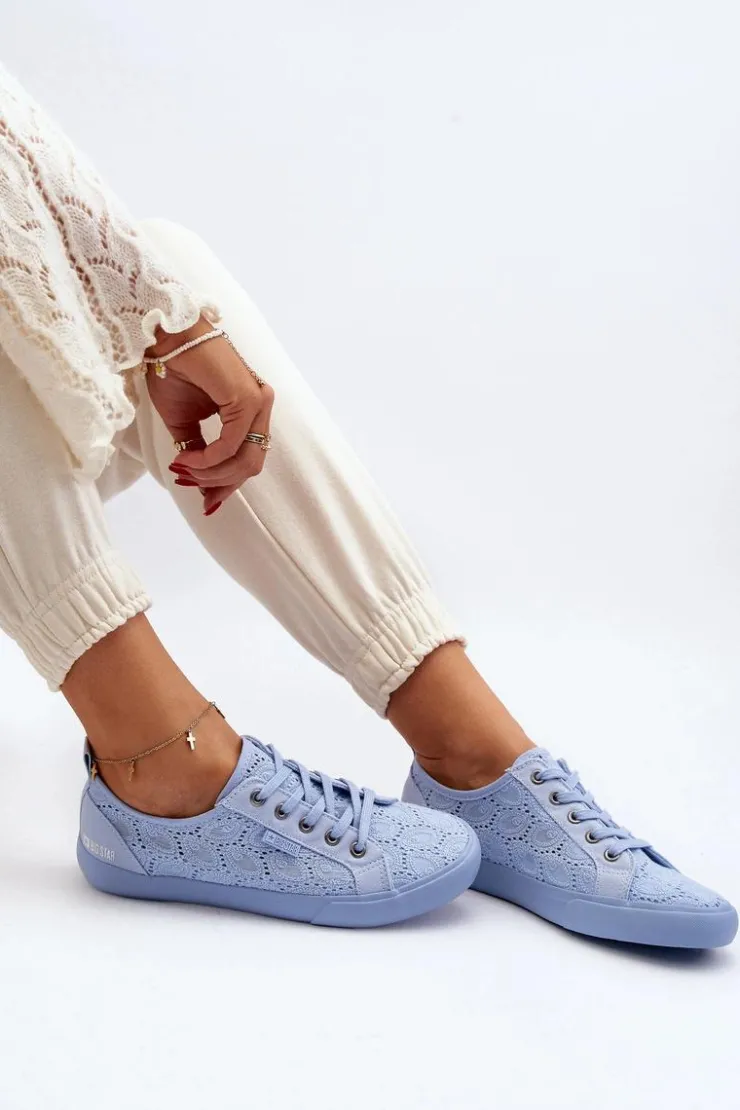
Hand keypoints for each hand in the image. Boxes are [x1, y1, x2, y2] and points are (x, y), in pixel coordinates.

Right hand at [146, 318, 273, 514]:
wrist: (166, 337)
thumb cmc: (173, 371)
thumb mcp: (184, 422)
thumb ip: (197, 450)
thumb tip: (197, 481)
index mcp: (249, 411)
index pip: (248, 458)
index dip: (227, 485)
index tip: (206, 501)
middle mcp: (260, 406)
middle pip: (250, 465)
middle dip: (220, 483)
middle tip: (190, 485)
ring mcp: (259, 402)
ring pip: (244, 460)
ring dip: (211, 473)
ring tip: (183, 469)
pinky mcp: (249, 399)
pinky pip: (231, 445)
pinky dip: (208, 459)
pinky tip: (186, 458)